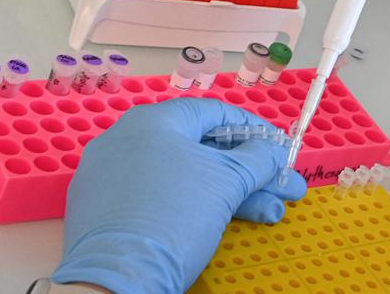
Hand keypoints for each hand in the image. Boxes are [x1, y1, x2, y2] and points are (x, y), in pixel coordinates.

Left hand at [52, 98, 306, 293]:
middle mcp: (128, 139)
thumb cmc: (175, 215)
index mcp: (153, 121)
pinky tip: (230, 220)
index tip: (279, 147)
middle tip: (283, 189)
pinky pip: (160, 196)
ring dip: (232, 193)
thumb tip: (275, 151)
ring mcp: (112, 176)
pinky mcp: (106, 210)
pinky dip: (195, 204)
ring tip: (270, 214)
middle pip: (203, 149)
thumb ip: (259, 159)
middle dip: (251, 171)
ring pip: (185, 176)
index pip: (213, 112)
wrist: (118, 279)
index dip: (254, 128)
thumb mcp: (229, 182)